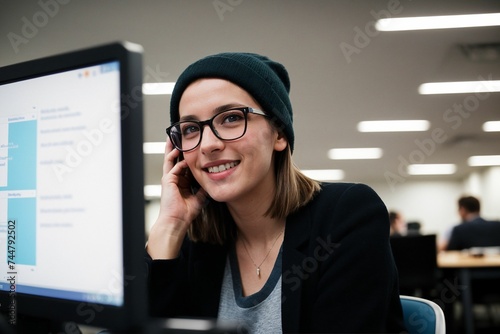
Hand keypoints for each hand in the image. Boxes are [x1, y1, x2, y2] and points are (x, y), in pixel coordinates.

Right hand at [147, 140, 206, 258]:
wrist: (177, 221)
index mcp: (180, 182)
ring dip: (173, 149)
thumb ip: (203, 188)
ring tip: (176, 139)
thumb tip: (212, 181)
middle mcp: (174, 179)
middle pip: (174, 159)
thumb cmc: (185, 213)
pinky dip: (180, 162)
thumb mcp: (199, 198)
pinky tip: (186, 157)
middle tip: (178, 135)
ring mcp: (169, 179)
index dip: (187, 155)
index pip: (183, 164)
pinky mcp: (167, 181)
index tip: (192, 147)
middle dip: (176, 147)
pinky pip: (173, 167)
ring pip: (170, 159)